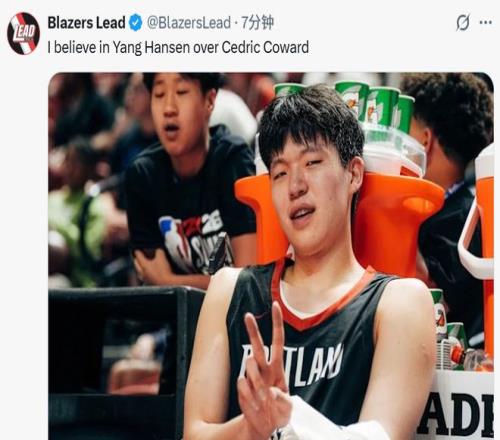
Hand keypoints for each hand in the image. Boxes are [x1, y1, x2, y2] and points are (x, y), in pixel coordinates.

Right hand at [237, 302, 291, 438]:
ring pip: (249, 364)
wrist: (265, 426)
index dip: (276, 323)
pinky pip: (242, 384)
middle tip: (247, 315)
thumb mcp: (288, 407)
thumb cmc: (279, 412)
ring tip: (262, 397)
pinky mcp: (242, 386)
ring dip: (256, 380)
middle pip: (258, 344)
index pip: (278, 341)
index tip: (275, 305)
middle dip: (253, 329)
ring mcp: (252, 377)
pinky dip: (249, 395)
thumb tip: (271, 390)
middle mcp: (264, 368)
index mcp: (277, 368)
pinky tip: (254, 404)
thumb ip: (283, 399)